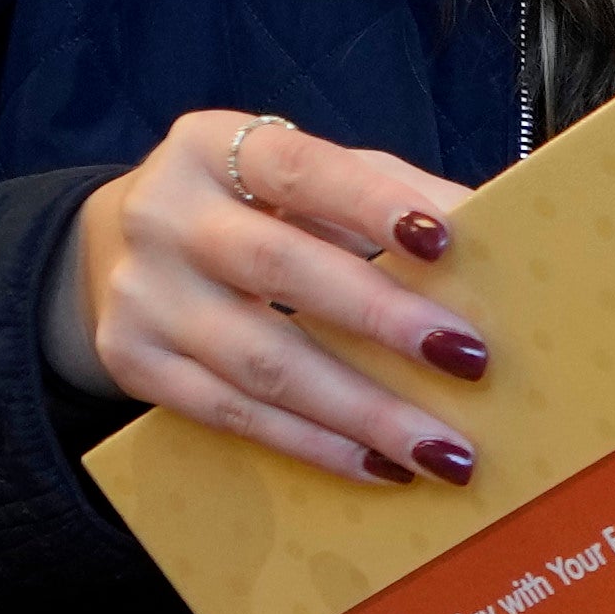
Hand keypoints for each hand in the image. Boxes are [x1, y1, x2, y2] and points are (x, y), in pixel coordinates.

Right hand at [50, 109, 489, 485]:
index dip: (369, 202)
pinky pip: (233, 415)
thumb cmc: (250, 207)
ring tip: (443, 448)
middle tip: (469, 359)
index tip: (445, 239)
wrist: (116, 245)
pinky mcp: (133, 362)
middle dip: (380, 317)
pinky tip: (380, 467)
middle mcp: (166, 214)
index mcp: (215, 146)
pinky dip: (314, 446)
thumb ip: (389, 192)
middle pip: (278, 267)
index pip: (299, 168)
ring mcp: (142, 294)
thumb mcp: (305, 179)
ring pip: (259, 361)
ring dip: (361, 411)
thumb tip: (498, 235)